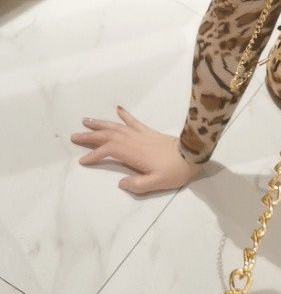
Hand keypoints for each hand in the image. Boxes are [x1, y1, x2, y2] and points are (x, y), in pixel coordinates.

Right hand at [71, 105, 201, 193]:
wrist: (193, 154)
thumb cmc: (175, 171)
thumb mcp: (157, 183)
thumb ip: (137, 185)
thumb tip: (121, 183)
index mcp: (133, 153)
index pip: (108, 151)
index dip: (94, 155)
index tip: (82, 160)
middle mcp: (134, 141)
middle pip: (108, 136)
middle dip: (90, 136)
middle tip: (74, 136)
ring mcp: (141, 134)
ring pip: (117, 127)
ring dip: (101, 124)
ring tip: (86, 121)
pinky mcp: (149, 132)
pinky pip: (134, 121)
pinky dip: (125, 115)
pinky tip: (118, 109)